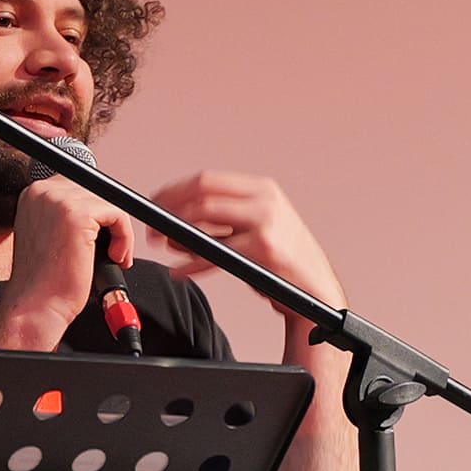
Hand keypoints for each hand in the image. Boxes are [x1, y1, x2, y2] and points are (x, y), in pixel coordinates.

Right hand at [0, 171, 134, 350]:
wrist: (35, 306)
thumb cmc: (44, 280)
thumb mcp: (49, 234)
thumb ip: (67, 215)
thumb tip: (100, 208)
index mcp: (33, 194)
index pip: (79, 185)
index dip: (96, 212)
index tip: (101, 235)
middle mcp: (42, 192)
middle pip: (96, 191)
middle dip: (108, 222)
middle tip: (111, 250)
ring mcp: (59, 201)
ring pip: (109, 203)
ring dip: (118, 233)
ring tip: (113, 257)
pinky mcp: (78, 215)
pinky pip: (118, 215)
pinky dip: (124, 237)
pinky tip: (115, 257)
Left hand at [146, 172, 340, 317]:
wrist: (317, 292)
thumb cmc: (283, 264)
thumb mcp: (259, 228)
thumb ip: (226, 219)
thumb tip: (178, 220)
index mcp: (262, 189)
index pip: (208, 179)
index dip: (175, 190)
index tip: (156, 203)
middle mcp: (265, 199)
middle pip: (202, 190)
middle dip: (169, 207)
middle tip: (153, 226)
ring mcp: (266, 221)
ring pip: (205, 215)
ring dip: (176, 232)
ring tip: (164, 245)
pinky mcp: (264, 247)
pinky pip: (216, 253)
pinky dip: (193, 263)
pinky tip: (182, 270)